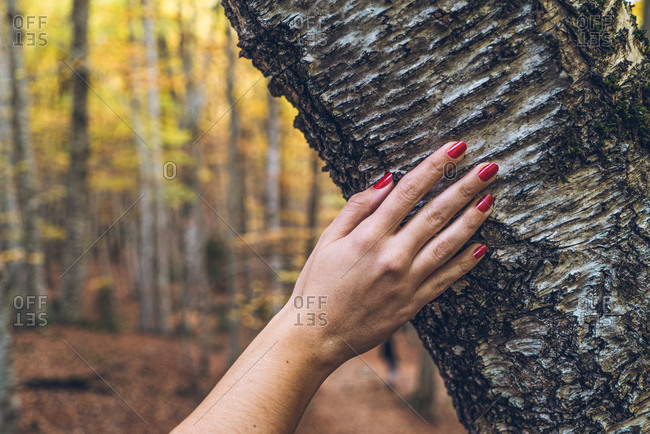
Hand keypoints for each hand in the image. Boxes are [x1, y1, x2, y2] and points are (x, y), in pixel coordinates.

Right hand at [278, 141, 496, 366]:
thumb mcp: (328, 239)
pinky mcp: (414, 302)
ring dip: (472, 219)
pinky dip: (466, 262)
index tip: (455, 148)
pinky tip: (483, 246)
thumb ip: (357, 207)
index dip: (434, 166)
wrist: (317, 334)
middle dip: (464, 187)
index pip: (409, 192)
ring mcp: (407, 281)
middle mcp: (392, 256)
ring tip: (491, 197)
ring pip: (448, 244)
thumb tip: (387, 179)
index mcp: (369, 236)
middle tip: (489, 166)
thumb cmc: (318, 283)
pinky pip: (446, 278)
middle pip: (435, 213)